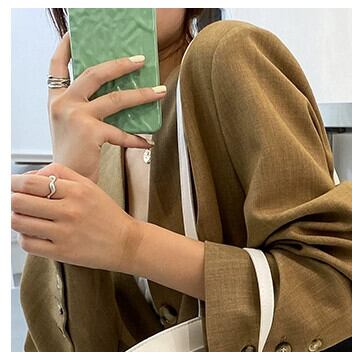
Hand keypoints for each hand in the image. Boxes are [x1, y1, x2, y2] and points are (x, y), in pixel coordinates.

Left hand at [11, 163, 143, 273]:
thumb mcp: (89, 186)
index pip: (29, 182)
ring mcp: (65, 233)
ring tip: (25, 219)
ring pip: (19, 222)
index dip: (13, 183)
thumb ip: (59, 173)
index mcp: (76, 191)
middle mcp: (70, 211)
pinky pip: (29, 244)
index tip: (13, 186)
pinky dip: (25, 238)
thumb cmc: (108, 217)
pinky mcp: (63, 252)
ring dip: (16, 219)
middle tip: (17, 203)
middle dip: (13, 201)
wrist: (129, 244)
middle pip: (19, 201)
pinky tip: (34, 235)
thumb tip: (27, 176)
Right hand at [48, 33, 166, 182]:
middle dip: (120, 64)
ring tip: (160, 91)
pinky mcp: (91, 132)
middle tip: (141, 59)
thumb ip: (86, 109)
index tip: (77, 35)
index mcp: (56, 99)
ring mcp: (76, 116)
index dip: (66, 47)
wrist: (64, 181)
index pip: (57, 65)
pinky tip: (149, 143)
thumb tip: (116, 95)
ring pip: (115, 99)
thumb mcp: (72, 126)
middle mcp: (63, 103)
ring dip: (142, 95)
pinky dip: (137, 139)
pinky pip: (122, 132)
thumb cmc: (73, 157)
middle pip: (94, 74)